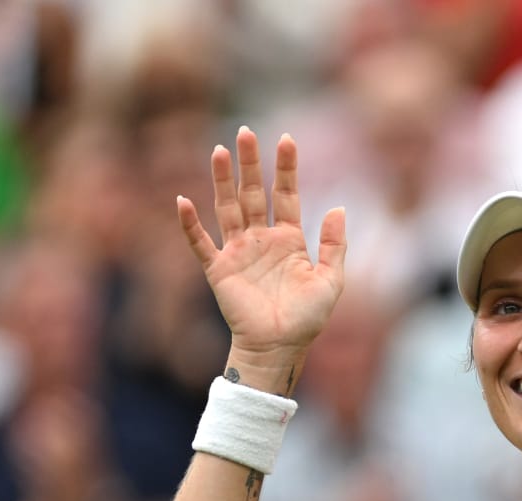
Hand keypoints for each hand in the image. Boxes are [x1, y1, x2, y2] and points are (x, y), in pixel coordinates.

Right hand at [177, 128, 345, 386]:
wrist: (280, 348)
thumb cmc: (307, 320)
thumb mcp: (331, 281)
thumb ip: (335, 245)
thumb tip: (338, 207)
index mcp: (289, 241)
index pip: (286, 196)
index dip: (286, 169)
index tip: (286, 139)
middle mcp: (261, 241)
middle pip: (253, 194)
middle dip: (250, 164)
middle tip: (245, 131)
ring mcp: (239, 253)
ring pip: (227, 208)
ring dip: (222, 181)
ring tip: (218, 151)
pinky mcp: (219, 270)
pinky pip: (201, 244)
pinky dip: (191, 225)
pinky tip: (183, 201)